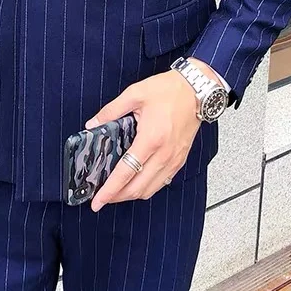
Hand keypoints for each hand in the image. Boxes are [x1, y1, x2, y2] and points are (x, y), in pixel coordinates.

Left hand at [84, 65, 205, 211]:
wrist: (197, 89)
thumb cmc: (170, 90)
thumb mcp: (135, 94)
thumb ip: (111, 110)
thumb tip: (93, 123)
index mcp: (151, 139)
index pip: (125, 173)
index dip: (109, 190)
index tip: (96, 201)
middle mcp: (164, 154)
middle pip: (137, 189)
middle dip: (117, 197)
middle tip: (102, 197)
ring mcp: (174, 159)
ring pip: (150, 190)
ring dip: (132, 195)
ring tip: (116, 191)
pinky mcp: (180, 159)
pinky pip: (161, 182)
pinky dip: (147, 187)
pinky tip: (137, 181)